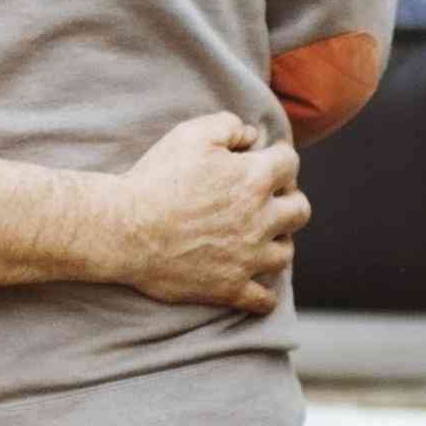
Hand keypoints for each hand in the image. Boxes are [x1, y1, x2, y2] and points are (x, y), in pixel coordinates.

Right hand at [112, 112, 307, 314]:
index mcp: (254, 178)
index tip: (266, 161)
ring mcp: (247, 258)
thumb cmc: (156, 178)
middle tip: (270, 200)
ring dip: (278, 242)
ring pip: (286, 254)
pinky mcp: (230, 287)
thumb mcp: (191, 134)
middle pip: (300, 210)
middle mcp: (260, 219)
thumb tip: (252, 135)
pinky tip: (254, 282)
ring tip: (260, 238)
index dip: (279, 158)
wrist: (125, 229)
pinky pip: (263, 300)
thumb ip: (229, 126)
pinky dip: (264, 294)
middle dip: (289, 200)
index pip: (289, 162)